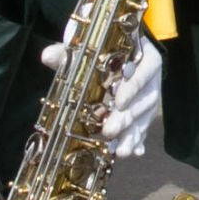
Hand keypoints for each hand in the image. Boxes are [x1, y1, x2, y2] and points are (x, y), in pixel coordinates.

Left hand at [40, 35, 162, 156]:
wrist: (116, 50)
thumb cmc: (103, 47)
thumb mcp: (87, 46)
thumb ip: (70, 52)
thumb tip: (48, 56)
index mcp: (143, 56)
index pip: (143, 70)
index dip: (132, 87)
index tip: (118, 102)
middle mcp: (150, 77)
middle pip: (144, 99)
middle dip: (126, 118)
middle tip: (109, 131)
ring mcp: (148, 96)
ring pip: (145, 116)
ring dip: (132, 134)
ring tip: (120, 151)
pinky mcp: (144, 111)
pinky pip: (143, 127)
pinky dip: (138, 140)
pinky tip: (135, 153)